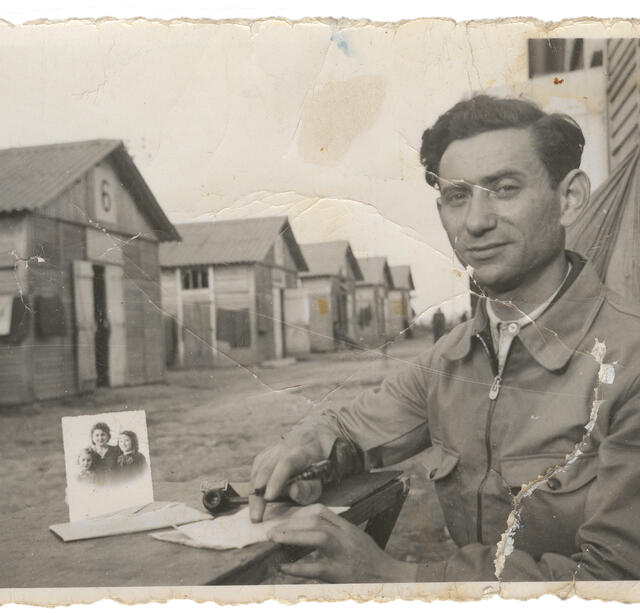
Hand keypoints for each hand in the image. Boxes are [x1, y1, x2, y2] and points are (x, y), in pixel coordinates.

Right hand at [250, 438, 327, 521]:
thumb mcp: (322, 478)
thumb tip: (293, 491)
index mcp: (303, 451)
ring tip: (256, 512)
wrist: (315, 439)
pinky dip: (255, 485)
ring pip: (258, 470)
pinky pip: (256, 469)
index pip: (286, 463)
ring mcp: (273, 448)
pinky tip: (257, 498)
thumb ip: (310, 487)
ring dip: (255, 492)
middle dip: (259, 494)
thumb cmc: (320, 464)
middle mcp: (285, 446)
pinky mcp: (266, 453)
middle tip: (256, 516)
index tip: (268, 497)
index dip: (276, 480)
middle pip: (266, 469)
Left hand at [267, 504, 418, 582]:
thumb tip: (311, 528)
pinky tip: (282, 567)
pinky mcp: (341, 573)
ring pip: (318, 537)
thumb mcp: (356, 539)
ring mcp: (344, 554)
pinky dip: (296, 567)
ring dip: (293, 536)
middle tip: (271, 530)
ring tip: (274, 539)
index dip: (298, 513)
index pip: (321, 511)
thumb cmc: (372, 561)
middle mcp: (346, 537)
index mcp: (347, 528)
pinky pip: (316, 568)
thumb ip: (337, 531)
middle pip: (317, 519)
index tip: (283, 519)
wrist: (391, 580)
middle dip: (292, 523)